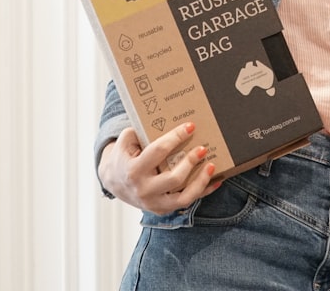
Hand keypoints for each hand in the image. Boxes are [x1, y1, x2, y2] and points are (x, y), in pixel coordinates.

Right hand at [98, 122, 219, 213]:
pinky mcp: (162, 209)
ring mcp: (153, 203)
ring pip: (183, 198)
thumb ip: (138, 132)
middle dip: (190, 162)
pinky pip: (186, 203)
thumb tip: (163, 120)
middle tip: (202, 148)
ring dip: (201, 182)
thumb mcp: (125, 141)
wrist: (114, 182)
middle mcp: (144, 190)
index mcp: (134, 170)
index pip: (158, 151)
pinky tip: (215, 181)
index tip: (190, 126)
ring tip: (211, 166)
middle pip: (173, 179)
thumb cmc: (124, 157)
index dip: (176, 137)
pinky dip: (203, 192)